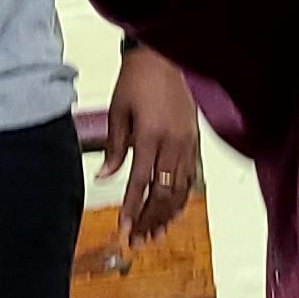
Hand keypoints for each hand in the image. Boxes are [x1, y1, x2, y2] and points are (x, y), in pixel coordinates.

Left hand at [99, 47, 201, 250]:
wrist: (165, 57)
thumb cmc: (138, 80)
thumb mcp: (118, 111)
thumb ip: (114, 148)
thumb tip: (104, 177)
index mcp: (151, 135)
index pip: (140, 182)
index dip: (132, 209)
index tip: (124, 228)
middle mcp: (173, 143)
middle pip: (162, 193)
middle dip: (149, 219)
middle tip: (137, 240)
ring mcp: (187, 143)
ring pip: (180, 189)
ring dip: (166, 215)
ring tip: (154, 234)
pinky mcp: (194, 141)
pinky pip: (190, 177)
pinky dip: (180, 198)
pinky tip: (172, 212)